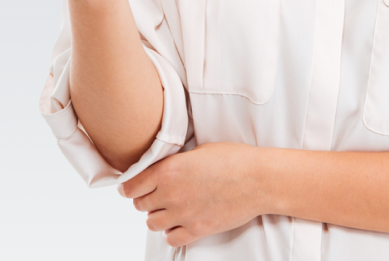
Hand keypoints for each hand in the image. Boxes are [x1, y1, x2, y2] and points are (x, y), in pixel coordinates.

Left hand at [119, 142, 266, 247]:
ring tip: (169, 209)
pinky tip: (180, 223)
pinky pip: (171, 238)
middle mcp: (171, 193)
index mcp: (169, 170)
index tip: (130, 189)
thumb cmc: (234, 159)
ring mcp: (184, 214)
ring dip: (157, 216)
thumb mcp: (198, 150)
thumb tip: (162, 168)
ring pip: (152, 223)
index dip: (129, 187)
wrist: (259, 179)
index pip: (132, 185)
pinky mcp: (197, 229)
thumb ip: (175, 162)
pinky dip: (172, 232)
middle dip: (146, 200)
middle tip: (156, 196)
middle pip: (140, 205)